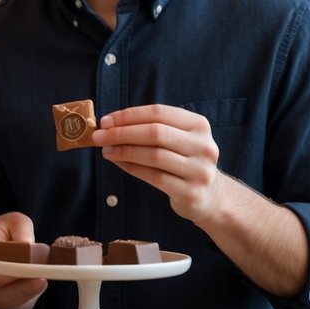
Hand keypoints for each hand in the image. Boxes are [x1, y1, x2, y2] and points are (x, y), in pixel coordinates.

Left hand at [92, 104, 222, 222]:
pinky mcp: (190, 192)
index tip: (106, 120)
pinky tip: (118, 163)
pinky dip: (132, 168)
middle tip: (99, 136)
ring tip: (106, 150)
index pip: (159, 112)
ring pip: (154, 155)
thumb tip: (110, 125)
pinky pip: (154, 177)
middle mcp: (203, 146)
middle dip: (122, 133)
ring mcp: (199, 170)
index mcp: (199, 125)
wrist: (210, 196)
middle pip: (155, 133)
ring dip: (124, 151)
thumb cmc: (184, 161)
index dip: (129, 115)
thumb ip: (152, 128)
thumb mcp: (178, 139)